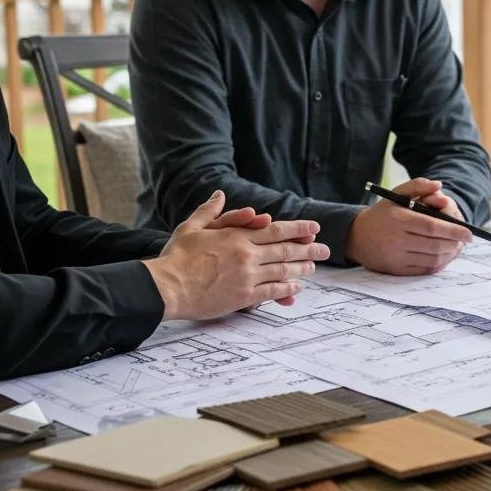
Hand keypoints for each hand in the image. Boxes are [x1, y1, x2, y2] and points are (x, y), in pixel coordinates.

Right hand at [148, 191, 329, 319]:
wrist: (165, 286)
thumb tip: (220, 194)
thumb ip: (210, 211)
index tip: (314, 227)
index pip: (276, 230)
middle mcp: (247, 254)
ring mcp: (247, 276)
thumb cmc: (176, 257)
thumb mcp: (192, 228)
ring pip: (283, 270)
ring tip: (314, 268)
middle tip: (324, 250)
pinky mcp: (242, 297)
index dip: (298, 228)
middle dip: (308, 249)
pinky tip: (296, 288)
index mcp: (237, 236)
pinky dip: (286, 289)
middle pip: (286, 250)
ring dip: (301, 269)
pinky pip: (271, 292)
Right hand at [345, 177, 471, 274]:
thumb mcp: (395, 194)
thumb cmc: (382, 213)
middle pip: (435, 245)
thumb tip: (439, 186)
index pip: (432, 227)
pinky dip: (439, 263)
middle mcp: (396, 240)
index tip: (469, 232)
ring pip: (432, 259)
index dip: (453, 231)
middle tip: (466, 239)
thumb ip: (418, 186)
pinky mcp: (397, 270)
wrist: (356, 237)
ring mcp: (397, 257)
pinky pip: (424, 270)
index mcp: (398, 219)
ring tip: (457, 246)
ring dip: (450, 254)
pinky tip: (445, 255)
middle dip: (455, 243)